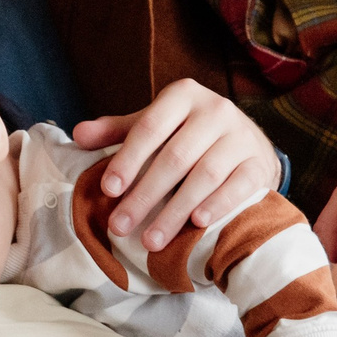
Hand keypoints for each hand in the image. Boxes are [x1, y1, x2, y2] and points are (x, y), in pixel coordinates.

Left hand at [73, 79, 282, 251]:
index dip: (128, 159)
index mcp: (183, 95)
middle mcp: (215, 110)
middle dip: (144, 196)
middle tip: (120, 226)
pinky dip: (217, 205)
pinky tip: (196, 223)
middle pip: (175, 158)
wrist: (248, 142)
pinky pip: (238, 186)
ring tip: (150, 240)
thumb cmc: (189, 134)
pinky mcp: (258, 163)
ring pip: (204, 176)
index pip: (150, 127)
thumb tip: (77, 135)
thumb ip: (118, 131)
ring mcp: (241, 137)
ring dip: (174, 212)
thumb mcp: (155, 125)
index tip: (108, 190)